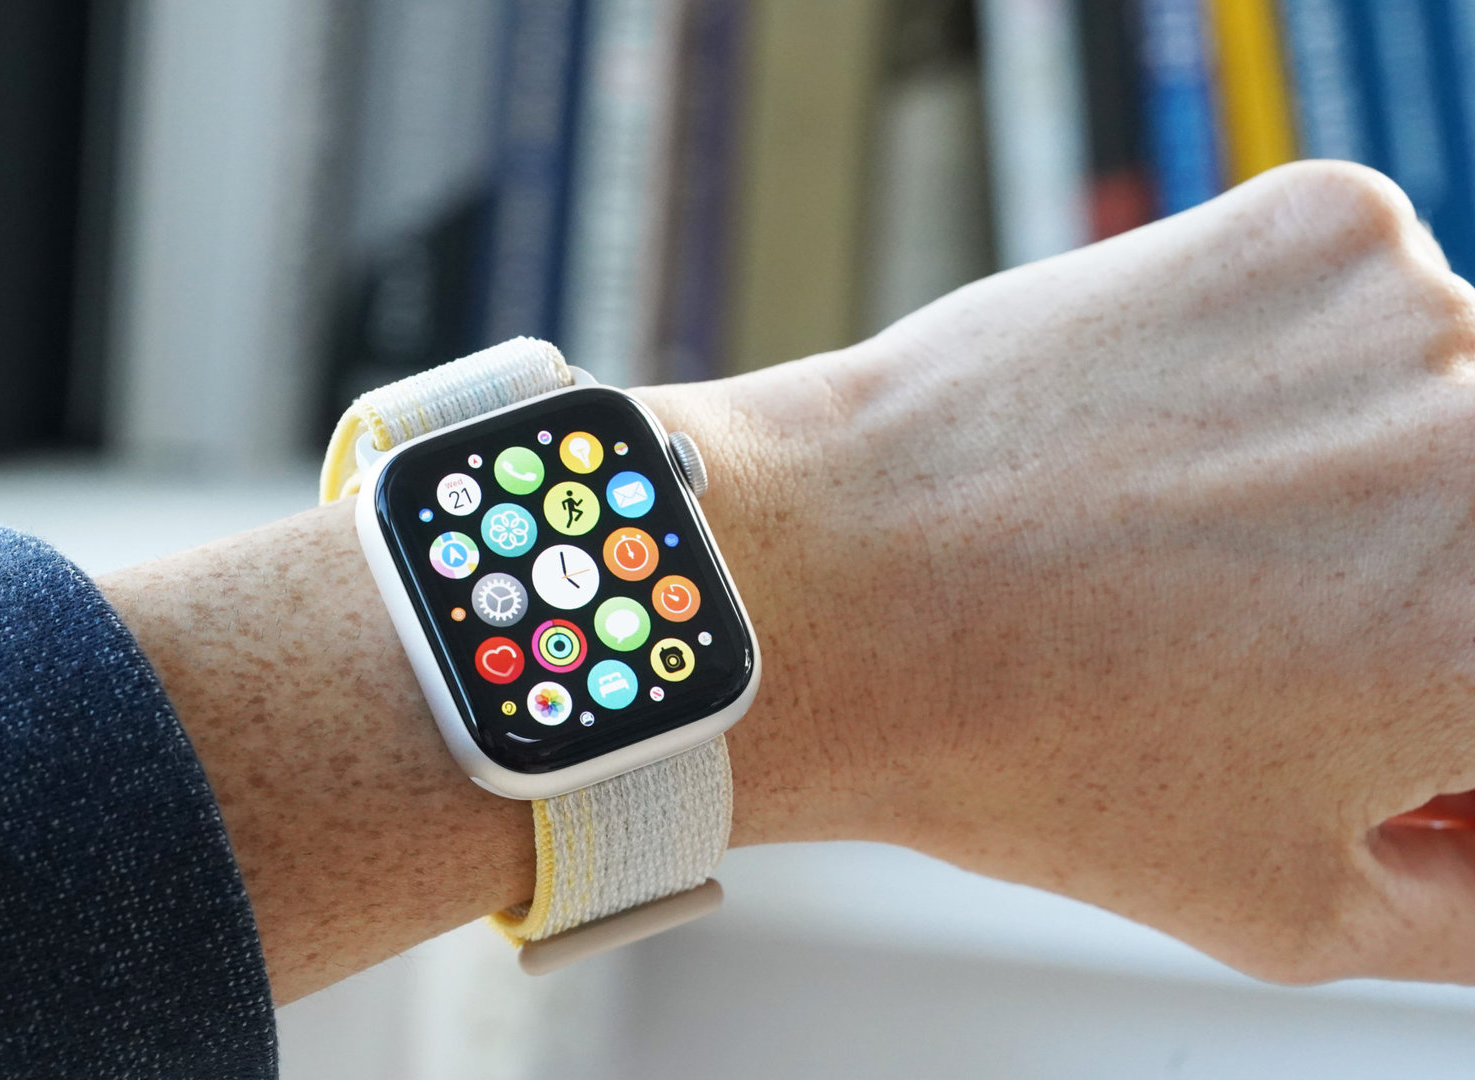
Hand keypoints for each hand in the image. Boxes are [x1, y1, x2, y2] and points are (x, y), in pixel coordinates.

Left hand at [642, 161, 1474, 984]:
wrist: (836, 580)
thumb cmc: (1028, 748)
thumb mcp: (1291, 905)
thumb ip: (1471, 898)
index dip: (1442, 706)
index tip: (1383, 707)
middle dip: (1431, 584)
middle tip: (1290, 627)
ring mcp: (1420, 310)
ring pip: (1451, 400)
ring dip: (1376, 466)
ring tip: (1198, 538)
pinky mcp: (1324, 220)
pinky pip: (1366, 301)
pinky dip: (1300, 362)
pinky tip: (1172, 438)